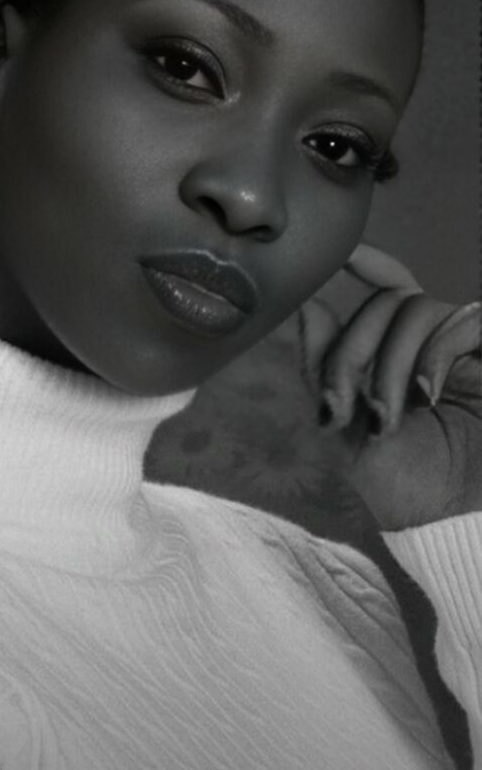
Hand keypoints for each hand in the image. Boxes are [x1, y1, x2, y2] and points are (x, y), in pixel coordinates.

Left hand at [303, 243, 480, 530]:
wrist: (451, 521)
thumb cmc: (403, 483)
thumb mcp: (346, 426)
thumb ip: (325, 368)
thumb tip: (303, 307)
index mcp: (399, 351)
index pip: (388, 288)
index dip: (370, 260)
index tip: (342, 248)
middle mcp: (434, 342)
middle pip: (384, 302)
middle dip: (352, 351)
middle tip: (346, 406)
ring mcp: (466, 348)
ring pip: (415, 310)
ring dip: (388, 364)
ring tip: (387, 418)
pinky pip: (464, 323)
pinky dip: (435, 355)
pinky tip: (428, 394)